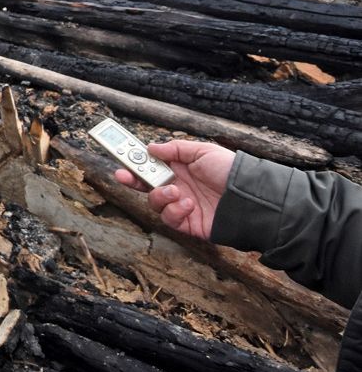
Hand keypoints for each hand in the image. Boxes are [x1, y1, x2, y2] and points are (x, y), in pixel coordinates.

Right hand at [113, 139, 234, 240]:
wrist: (250, 199)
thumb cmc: (230, 171)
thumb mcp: (203, 151)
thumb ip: (175, 149)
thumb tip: (151, 148)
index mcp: (179, 169)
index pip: (150, 165)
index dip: (134, 161)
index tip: (121, 157)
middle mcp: (177, 186)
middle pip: (145, 184)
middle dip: (132, 179)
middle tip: (123, 175)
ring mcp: (181, 205)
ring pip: (154, 202)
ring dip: (160, 196)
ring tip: (175, 192)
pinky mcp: (187, 223)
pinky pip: (169, 219)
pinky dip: (175, 211)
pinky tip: (188, 204)